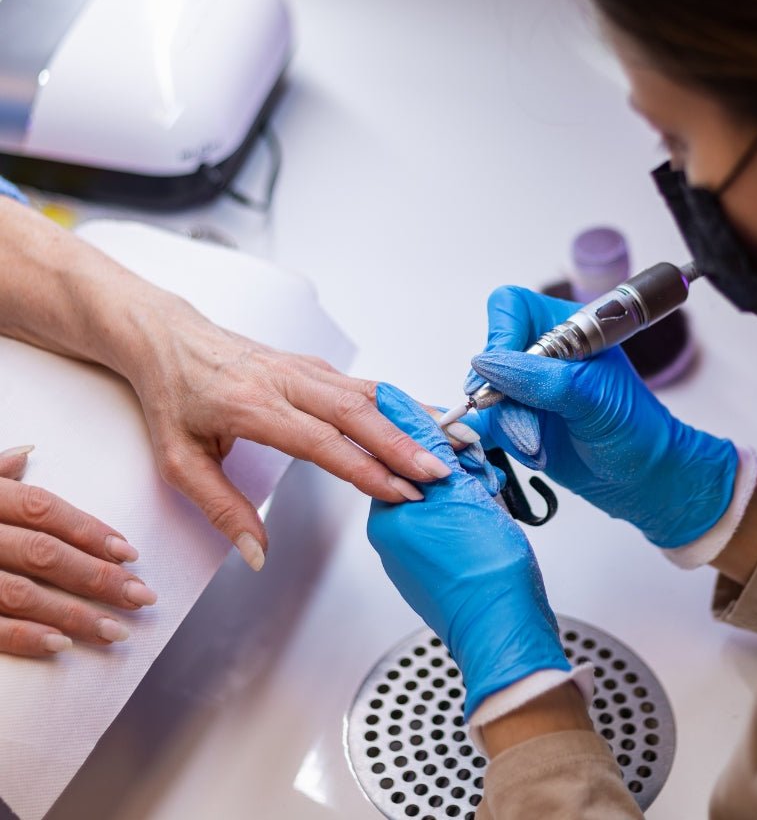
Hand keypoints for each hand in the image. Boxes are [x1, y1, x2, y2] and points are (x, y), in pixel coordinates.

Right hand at [0, 445, 154, 656]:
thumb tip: (28, 453)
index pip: (45, 510)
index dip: (90, 530)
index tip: (130, 552)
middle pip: (44, 553)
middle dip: (98, 576)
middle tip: (141, 596)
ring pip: (21, 594)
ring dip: (72, 614)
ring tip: (115, 629)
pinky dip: (22, 637)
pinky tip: (60, 647)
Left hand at [124, 298, 467, 570]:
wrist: (170, 338)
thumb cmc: (174, 395)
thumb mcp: (178, 461)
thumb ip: (222, 508)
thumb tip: (257, 552)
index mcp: (253, 406)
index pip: (322, 442)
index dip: (366, 469)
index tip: (400, 491)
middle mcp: (287, 381)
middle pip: (358, 412)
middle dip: (404, 444)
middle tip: (440, 472)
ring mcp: (307, 369)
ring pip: (371, 392)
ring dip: (413, 419)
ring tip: (452, 442)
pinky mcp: (317, 366)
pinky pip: (367, 385)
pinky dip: (402, 403)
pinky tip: (428, 417)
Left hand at [367, 384, 569, 718]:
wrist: (504, 625)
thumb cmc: (483, 569)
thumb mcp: (458, 489)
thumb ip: (428, 446)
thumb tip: (400, 407)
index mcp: (388, 516)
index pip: (402, 454)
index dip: (440, 441)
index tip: (464, 441)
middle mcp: (395, 537)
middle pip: (425, 475)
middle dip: (461, 470)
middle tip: (483, 480)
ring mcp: (417, 556)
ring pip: (445, 500)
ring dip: (473, 493)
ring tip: (491, 506)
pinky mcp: (440, 570)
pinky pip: (455, 527)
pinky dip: (476, 518)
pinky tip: (492, 526)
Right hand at [466, 286, 737, 548]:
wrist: (641, 476)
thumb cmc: (633, 427)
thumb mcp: (592, 397)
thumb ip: (539, 378)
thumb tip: (484, 364)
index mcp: (566, 325)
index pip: (510, 308)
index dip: (501, 336)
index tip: (501, 376)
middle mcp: (539, 351)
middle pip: (489, 357)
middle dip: (506, 400)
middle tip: (531, 431)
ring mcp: (523, 386)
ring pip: (483, 396)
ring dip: (510, 428)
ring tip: (540, 448)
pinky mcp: (514, 417)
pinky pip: (484, 423)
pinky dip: (502, 441)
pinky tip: (531, 453)